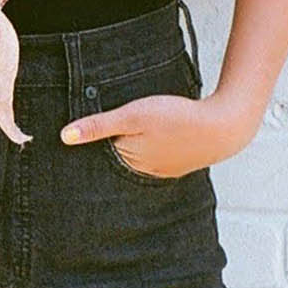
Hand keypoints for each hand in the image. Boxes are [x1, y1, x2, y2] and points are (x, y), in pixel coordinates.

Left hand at [60, 91, 254, 177]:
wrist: (223, 127)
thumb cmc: (176, 117)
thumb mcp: (133, 115)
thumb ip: (99, 126)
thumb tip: (64, 137)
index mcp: (129, 160)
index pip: (99, 155)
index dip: (88, 145)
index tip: (73, 140)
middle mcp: (143, 171)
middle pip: (116, 159)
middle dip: (107, 148)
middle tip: (102, 135)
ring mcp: (161, 170)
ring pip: (135, 159)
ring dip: (129, 149)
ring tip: (126, 136)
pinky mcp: (176, 164)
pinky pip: (154, 158)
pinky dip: (148, 150)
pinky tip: (151, 139)